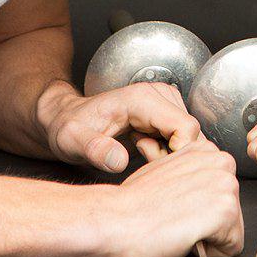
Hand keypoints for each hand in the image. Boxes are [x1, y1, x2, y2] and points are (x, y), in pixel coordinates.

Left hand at [36, 81, 201, 172]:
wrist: (65, 119)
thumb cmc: (68, 128)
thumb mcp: (72, 142)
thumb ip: (94, 150)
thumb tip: (119, 161)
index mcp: (143, 98)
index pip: (187, 128)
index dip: (175, 154)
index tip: (148, 160)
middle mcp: (159, 95)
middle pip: (191, 134)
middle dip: (171, 155)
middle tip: (139, 154)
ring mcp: (166, 101)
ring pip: (189, 137)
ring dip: (168, 152)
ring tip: (138, 149)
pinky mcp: (167, 111)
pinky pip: (183, 137)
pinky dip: (167, 149)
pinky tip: (143, 147)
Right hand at [99, 137, 243, 256]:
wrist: (113, 219)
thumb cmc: (132, 203)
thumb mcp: (165, 171)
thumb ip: (191, 173)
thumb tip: (199, 186)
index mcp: (208, 151)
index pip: (223, 193)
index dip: (199, 209)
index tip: (174, 206)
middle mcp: (223, 162)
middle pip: (233, 211)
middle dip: (208, 223)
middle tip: (175, 218)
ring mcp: (227, 185)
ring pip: (233, 230)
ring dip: (208, 237)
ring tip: (179, 225)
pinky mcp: (226, 211)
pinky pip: (231, 248)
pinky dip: (209, 253)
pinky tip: (184, 236)